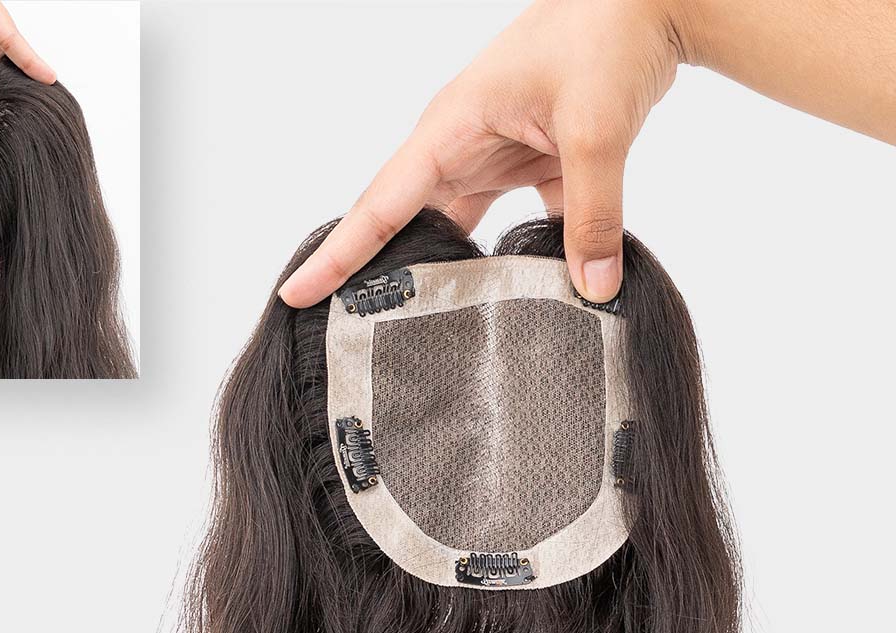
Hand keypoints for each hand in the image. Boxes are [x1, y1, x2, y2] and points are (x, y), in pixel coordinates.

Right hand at [279, 0, 680, 306]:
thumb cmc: (607, 32)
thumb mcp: (595, 130)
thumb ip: (593, 216)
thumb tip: (592, 290)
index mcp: (451, 128)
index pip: (380, 203)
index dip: (339, 254)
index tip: (297, 292)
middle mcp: (461, 145)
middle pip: (404, 220)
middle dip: (378, 270)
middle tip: (351, 329)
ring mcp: (494, 155)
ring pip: (454, 227)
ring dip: (444, 271)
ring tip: (424, 329)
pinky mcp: (530, 164)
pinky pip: (510, 223)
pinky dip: (516, 258)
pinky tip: (522, 297)